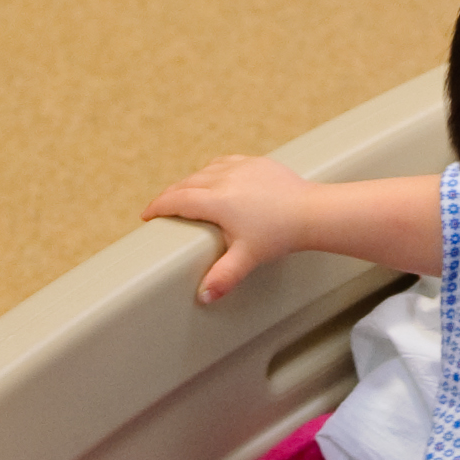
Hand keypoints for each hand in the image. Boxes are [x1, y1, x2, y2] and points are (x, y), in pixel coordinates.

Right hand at [143, 155, 314, 302]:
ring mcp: (241, 167)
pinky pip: (226, 162)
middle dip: (170, 195)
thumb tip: (204, 297)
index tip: (146, 215)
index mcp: (216, 200)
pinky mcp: (257, 163)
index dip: (158, 207)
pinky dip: (213, 170)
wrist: (313, 212)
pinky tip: (213, 177)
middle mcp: (224, 178)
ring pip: (205, 171)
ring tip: (185, 194)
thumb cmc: (280, 234)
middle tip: (162, 207)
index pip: (176, 200)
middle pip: (186, 184)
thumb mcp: (247, 257)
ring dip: (191, 182)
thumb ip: (223, 277)